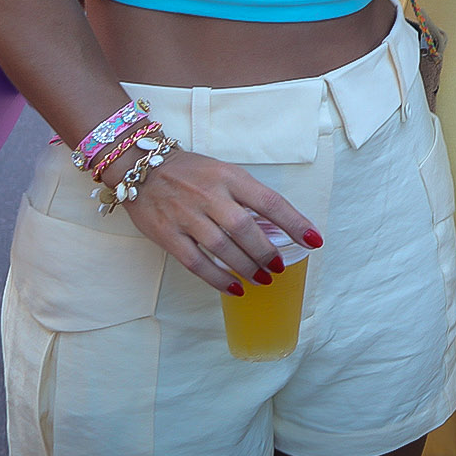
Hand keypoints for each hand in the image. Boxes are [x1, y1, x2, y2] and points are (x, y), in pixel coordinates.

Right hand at [105, 148, 319, 294]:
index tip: (314, 240)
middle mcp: (210, 195)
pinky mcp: (167, 235)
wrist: (141, 166)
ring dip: (247, 268)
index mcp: (230, 177)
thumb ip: (246, 196)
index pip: (270, 201)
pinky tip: (234, 288)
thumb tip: (276, 227)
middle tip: (280, 267)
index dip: (294, 222)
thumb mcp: (224, 172)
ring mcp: (187, 216)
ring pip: (223, 248)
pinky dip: (218, 278)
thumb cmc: (191, 171)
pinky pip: (196, 262)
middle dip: (267, 252)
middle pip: (245, 229)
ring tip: (263, 279)